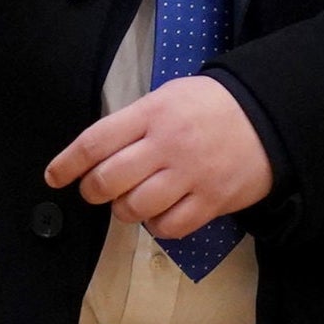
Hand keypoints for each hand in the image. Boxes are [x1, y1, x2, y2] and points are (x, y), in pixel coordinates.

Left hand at [45, 76, 273, 243]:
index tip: (54, 177)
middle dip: (92, 191)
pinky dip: (156, 226)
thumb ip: (134, 122)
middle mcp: (167, 145)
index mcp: (152, 114)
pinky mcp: (211, 201)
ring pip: (135, 208)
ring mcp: (190, 175)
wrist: (269, 118)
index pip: (95, 142)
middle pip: (109, 180)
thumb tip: (98, 153)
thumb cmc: (211, 106)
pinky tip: (159, 214)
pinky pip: (168, 227)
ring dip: (123, 210)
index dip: (67, 163)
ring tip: (131, 201)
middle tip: (96, 190)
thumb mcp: (169, 96)